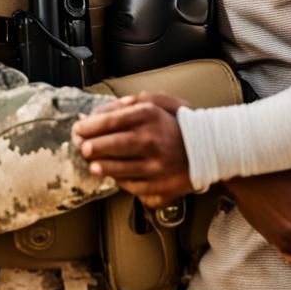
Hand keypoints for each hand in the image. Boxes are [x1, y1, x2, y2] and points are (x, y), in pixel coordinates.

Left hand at [71, 93, 192, 203]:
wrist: (210, 149)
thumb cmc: (180, 125)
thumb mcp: (160, 103)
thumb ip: (131, 103)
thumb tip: (103, 110)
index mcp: (150, 117)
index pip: (111, 121)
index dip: (90, 126)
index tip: (79, 129)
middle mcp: (152, 141)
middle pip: (112, 145)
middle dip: (91, 147)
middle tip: (82, 148)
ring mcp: (156, 166)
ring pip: (120, 169)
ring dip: (102, 167)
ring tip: (93, 165)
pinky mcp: (160, 187)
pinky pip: (133, 187)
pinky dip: (122, 181)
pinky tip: (115, 175)